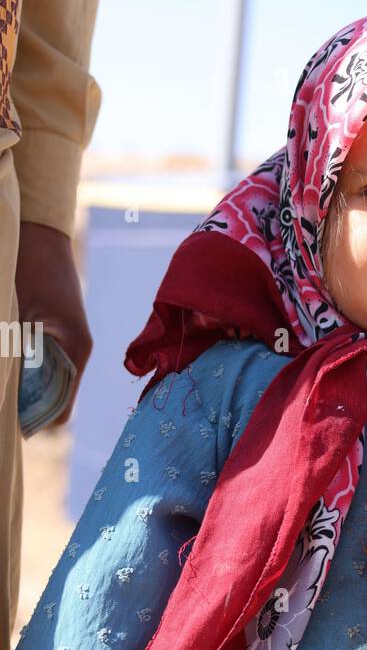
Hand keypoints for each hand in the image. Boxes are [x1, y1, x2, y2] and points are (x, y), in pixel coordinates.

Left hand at [15, 221, 92, 427]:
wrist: (38, 227)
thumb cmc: (25, 265)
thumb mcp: (11, 313)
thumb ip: (9, 355)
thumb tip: (2, 389)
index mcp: (73, 349)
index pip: (59, 411)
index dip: (30, 422)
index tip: (3, 422)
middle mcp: (76, 351)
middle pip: (52, 401)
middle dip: (24, 407)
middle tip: (1, 407)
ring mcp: (69, 342)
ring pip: (47, 384)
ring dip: (24, 388)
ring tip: (4, 384)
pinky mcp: (59, 332)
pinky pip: (44, 364)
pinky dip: (25, 371)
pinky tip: (7, 362)